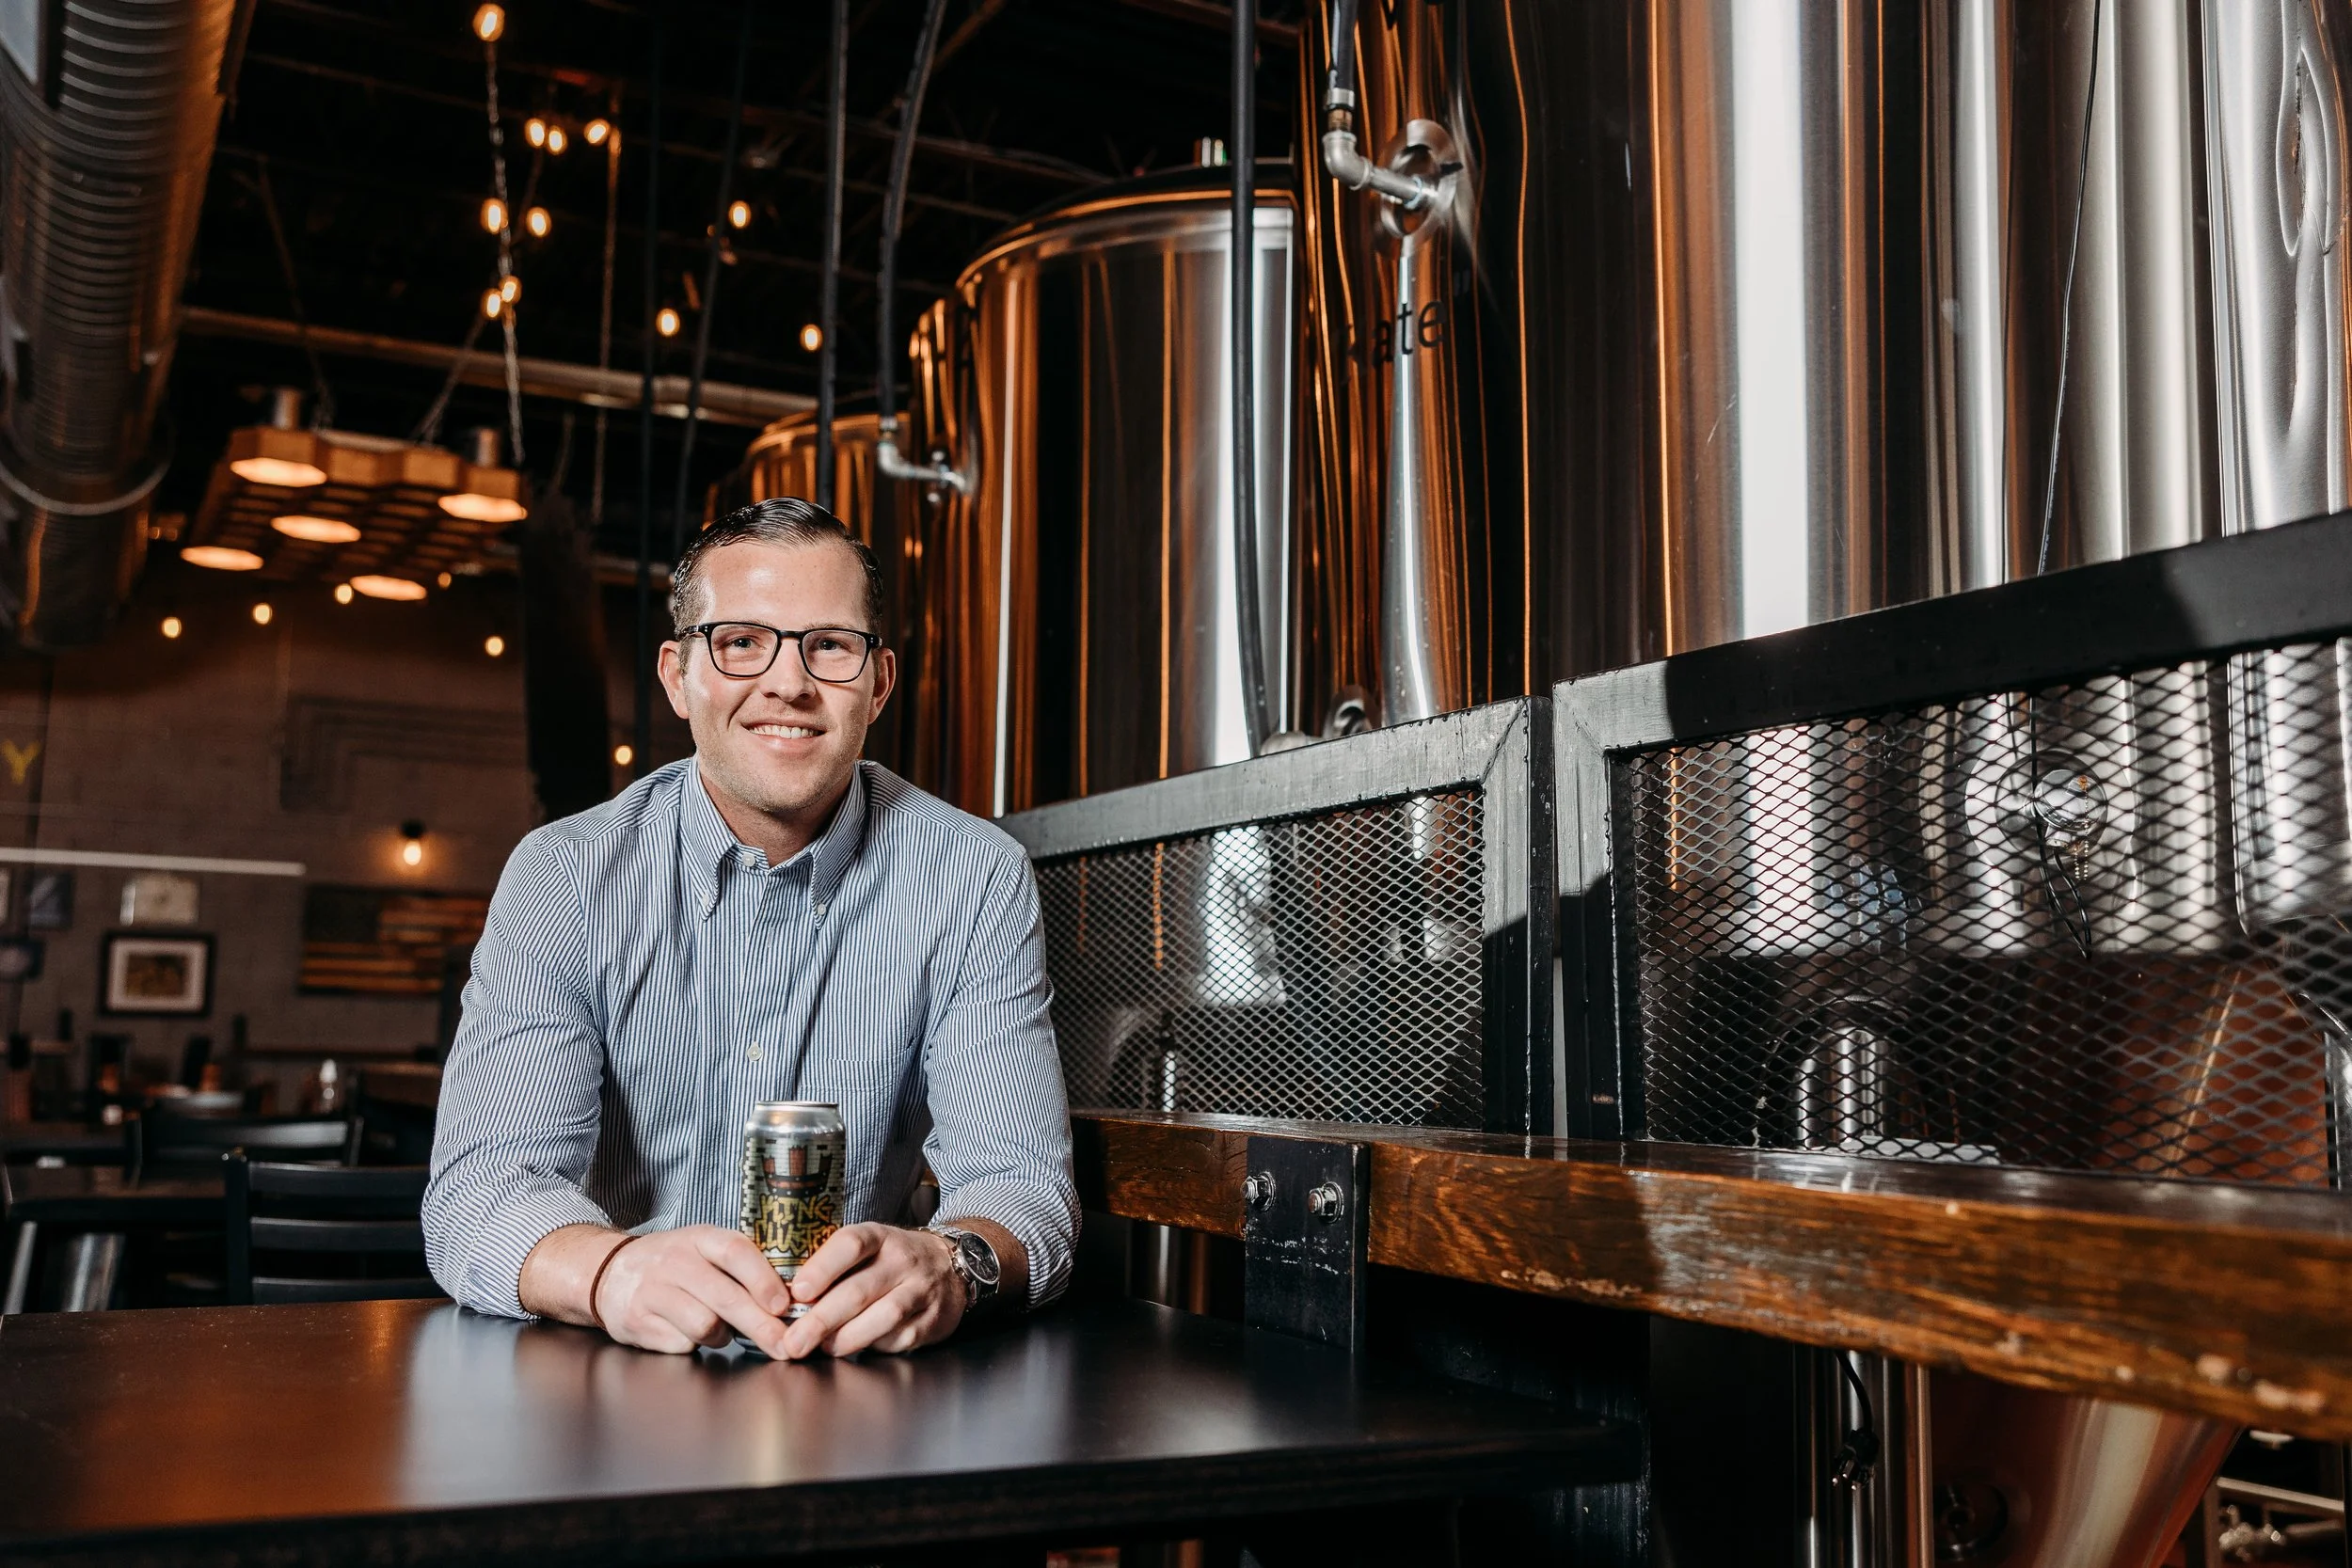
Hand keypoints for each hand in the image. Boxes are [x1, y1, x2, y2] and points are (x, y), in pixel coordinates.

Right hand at [583, 1224, 795, 1357]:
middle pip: (726, 1298)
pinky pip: (680, 1343)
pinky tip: (688, 1333)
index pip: (736, 1252)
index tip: (784, 1305)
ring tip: (720, 1330)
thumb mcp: (704, 1250)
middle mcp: (675, 1261)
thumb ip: (741, 1268)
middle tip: (784, 1346)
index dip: (763, 1280)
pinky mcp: (636, 1321)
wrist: (609, 1272)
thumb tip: (789, 1301)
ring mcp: (652, 1291)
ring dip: (722, 1337)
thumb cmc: (674, 1264)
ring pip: (704, 1325)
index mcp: (699, 1238)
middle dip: (761, 1326)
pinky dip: (693, 1345)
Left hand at [779, 1223, 962, 1359]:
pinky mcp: (932, 1319)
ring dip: (847, 1337)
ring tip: (822, 1348)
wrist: (949, 1266)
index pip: (851, 1245)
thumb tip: (786, 1300)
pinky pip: (900, 1337)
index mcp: (880, 1237)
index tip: (797, 1291)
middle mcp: (903, 1260)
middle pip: (859, 1290)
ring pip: (883, 1316)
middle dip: (821, 1319)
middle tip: (794, 1341)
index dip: (822, 1268)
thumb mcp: (867, 1248)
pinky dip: (874, 1346)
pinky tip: (855, 1348)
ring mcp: (921, 1290)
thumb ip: (833, 1267)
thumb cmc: (892, 1261)